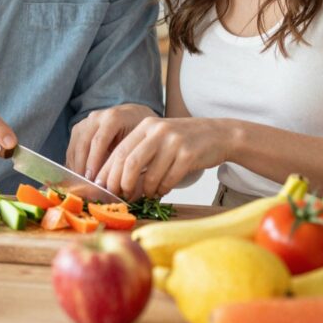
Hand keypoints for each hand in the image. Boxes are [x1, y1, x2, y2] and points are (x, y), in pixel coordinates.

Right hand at [66, 104, 156, 180]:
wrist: (135, 117)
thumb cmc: (139, 134)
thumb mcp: (139, 144)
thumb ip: (127, 158)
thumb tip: (117, 182)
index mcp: (113, 117)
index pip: (99, 141)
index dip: (94, 161)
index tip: (92, 180)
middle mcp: (96, 117)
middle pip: (83, 143)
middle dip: (82, 166)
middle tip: (85, 186)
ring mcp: (85, 122)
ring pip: (75, 146)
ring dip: (76, 167)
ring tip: (82, 185)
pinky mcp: (79, 129)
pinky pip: (72, 148)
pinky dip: (73, 164)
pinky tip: (79, 178)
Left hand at [94, 117, 235, 199]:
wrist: (219, 134)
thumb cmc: (184, 140)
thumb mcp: (159, 138)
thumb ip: (139, 153)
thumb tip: (116, 182)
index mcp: (146, 125)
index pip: (120, 151)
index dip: (109, 172)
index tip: (103, 188)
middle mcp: (158, 131)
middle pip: (130, 163)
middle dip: (122, 184)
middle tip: (122, 196)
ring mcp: (174, 142)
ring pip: (150, 175)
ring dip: (146, 191)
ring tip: (148, 194)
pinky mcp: (189, 155)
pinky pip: (168, 180)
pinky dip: (162, 190)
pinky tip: (163, 190)